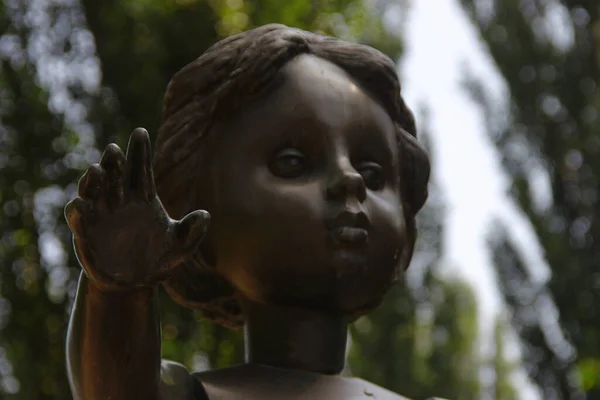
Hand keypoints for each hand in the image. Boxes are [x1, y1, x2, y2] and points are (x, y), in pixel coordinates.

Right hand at [64, 128, 209, 290]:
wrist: (135, 283)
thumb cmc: (158, 259)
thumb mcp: (180, 248)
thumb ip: (192, 232)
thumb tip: (205, 215)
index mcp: (144, 198)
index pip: (141, 169)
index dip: (140, 151)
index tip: (140, 132)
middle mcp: (120, 201)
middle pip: (115, 175)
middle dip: (114, 162)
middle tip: (114, 150)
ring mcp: (101, 215)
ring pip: (92, 190)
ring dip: (92, 180)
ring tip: (97, 171)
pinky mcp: (85, 233)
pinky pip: (78, 219)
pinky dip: (78, 211)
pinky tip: (82, 206)